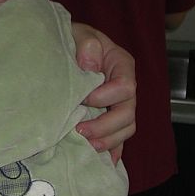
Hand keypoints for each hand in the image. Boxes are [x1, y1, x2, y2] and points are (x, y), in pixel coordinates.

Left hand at [71, 23, 135, 163]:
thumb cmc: (73, 38)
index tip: (83, 99)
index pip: (125, 86)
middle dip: (106, 125)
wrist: (66, 47)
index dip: (106, 97)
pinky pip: (118, 137)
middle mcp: (125, 86)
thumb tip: (90, 64)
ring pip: (126, 128)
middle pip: (128, 112)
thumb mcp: (79, 33)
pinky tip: (105, 162)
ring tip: (87, 146)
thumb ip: (87, 44)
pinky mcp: (110, 116)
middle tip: (81, 130)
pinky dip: (113, 150)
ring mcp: (119, 103)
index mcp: (121, 64)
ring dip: (108, 140)